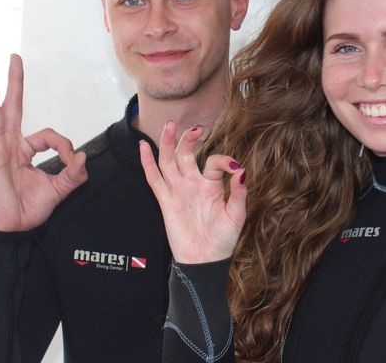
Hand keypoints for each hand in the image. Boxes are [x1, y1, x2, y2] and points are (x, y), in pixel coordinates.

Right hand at [0, 54, 87, 230]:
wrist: (13, 229)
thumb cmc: (29, 209)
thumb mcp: (59, 189)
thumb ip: (74, 174)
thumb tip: (82, 156)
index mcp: (25, 150)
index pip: (48, 136)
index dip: (64, 146)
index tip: (72, 160)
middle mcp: (9, 145)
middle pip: (12, 107)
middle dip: (14, 82)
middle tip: (15, 57)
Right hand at [139, 121, 245, 263]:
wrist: (205, 260)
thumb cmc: (222, 239)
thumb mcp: (236, 215)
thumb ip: (239, 192)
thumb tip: (241, 171)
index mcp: (211, 185)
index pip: (214, 161)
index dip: (225, 161)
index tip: (234, 168)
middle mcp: (193, 183)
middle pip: (186, 154)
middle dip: (189, 139)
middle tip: (195, 127)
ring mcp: (178, 191)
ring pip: (169, 161)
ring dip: (168, 143)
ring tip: (169, 125)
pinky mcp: (166, 201)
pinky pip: (154, 179)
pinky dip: (148, 163)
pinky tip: (143, 147)